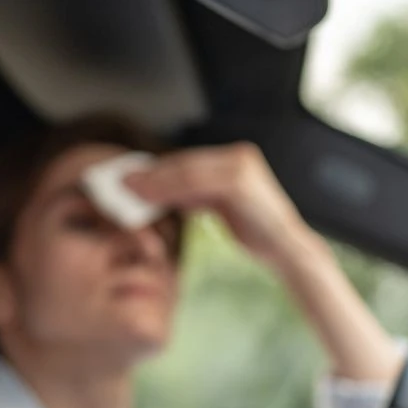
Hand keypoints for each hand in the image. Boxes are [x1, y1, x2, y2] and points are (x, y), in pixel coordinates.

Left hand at [123, 142, 315, 271]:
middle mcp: (239, 157)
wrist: (288, 250)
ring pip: (186, 171)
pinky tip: (147, 198)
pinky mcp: (239, 182)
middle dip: (150, 173)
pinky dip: (168, 190)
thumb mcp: (222, 209)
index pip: (189, 162)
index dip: (158, 169)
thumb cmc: (258, 232)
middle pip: (184, 163)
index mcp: (237, 160)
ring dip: (153, 180)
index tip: (130, 177)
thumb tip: (165, 193)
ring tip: (125, 189)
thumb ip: (199, 196)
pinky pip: (195, 184)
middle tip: (119, 181)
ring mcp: (241, 166)